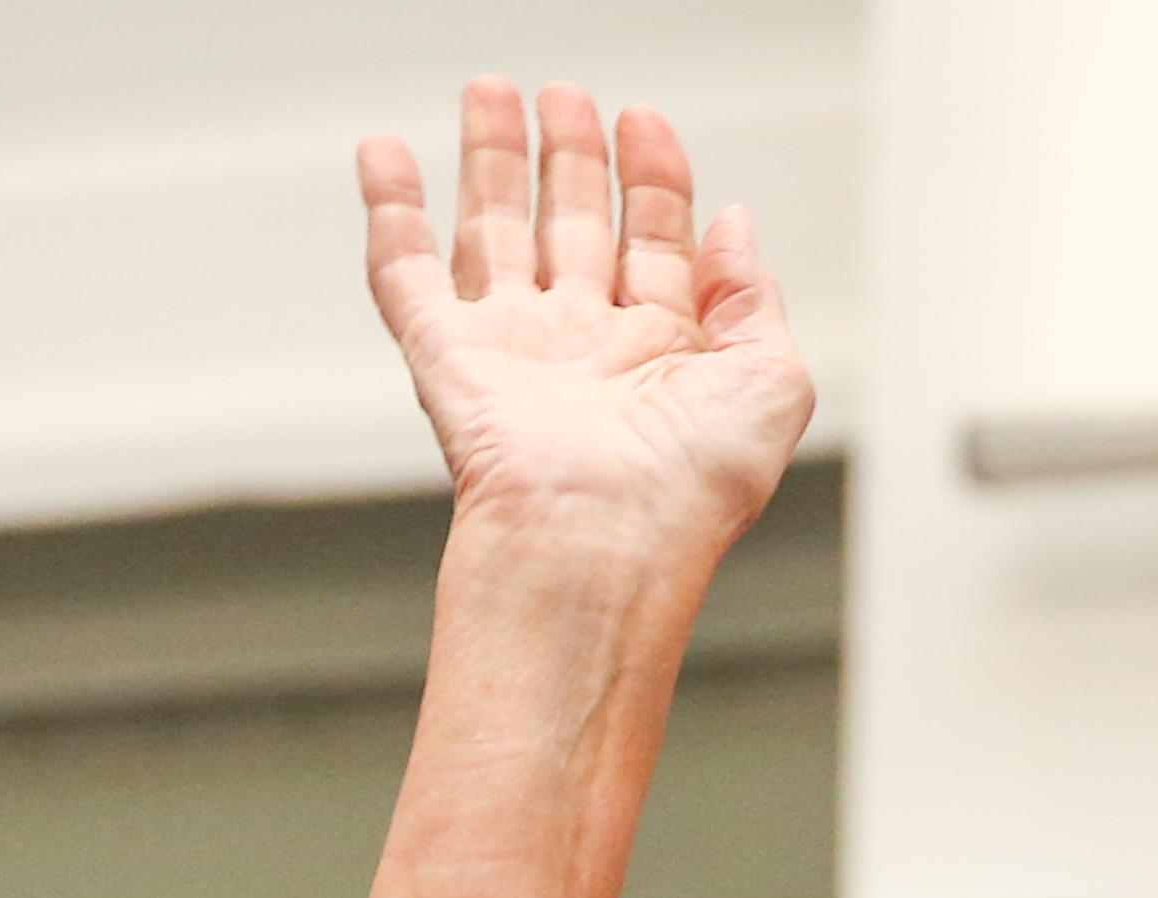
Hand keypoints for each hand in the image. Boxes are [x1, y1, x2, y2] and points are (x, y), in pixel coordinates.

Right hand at [361, 79, 811, 554]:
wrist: (603, 542)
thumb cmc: (690, 493)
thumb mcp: (771, 384)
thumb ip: (755, 296)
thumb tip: (734, 226)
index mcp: (664, 353)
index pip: (656, 239)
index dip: (652, 176)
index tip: (641, 121)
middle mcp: (588, 348)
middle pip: (573, 223)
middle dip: (568, 154)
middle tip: (562, 94)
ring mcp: (516, 351)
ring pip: (496, 231)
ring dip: (492, 160)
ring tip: (489, 94)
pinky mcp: (449, 360)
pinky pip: (406, 273)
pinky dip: (390, 211)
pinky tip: (386, 156)